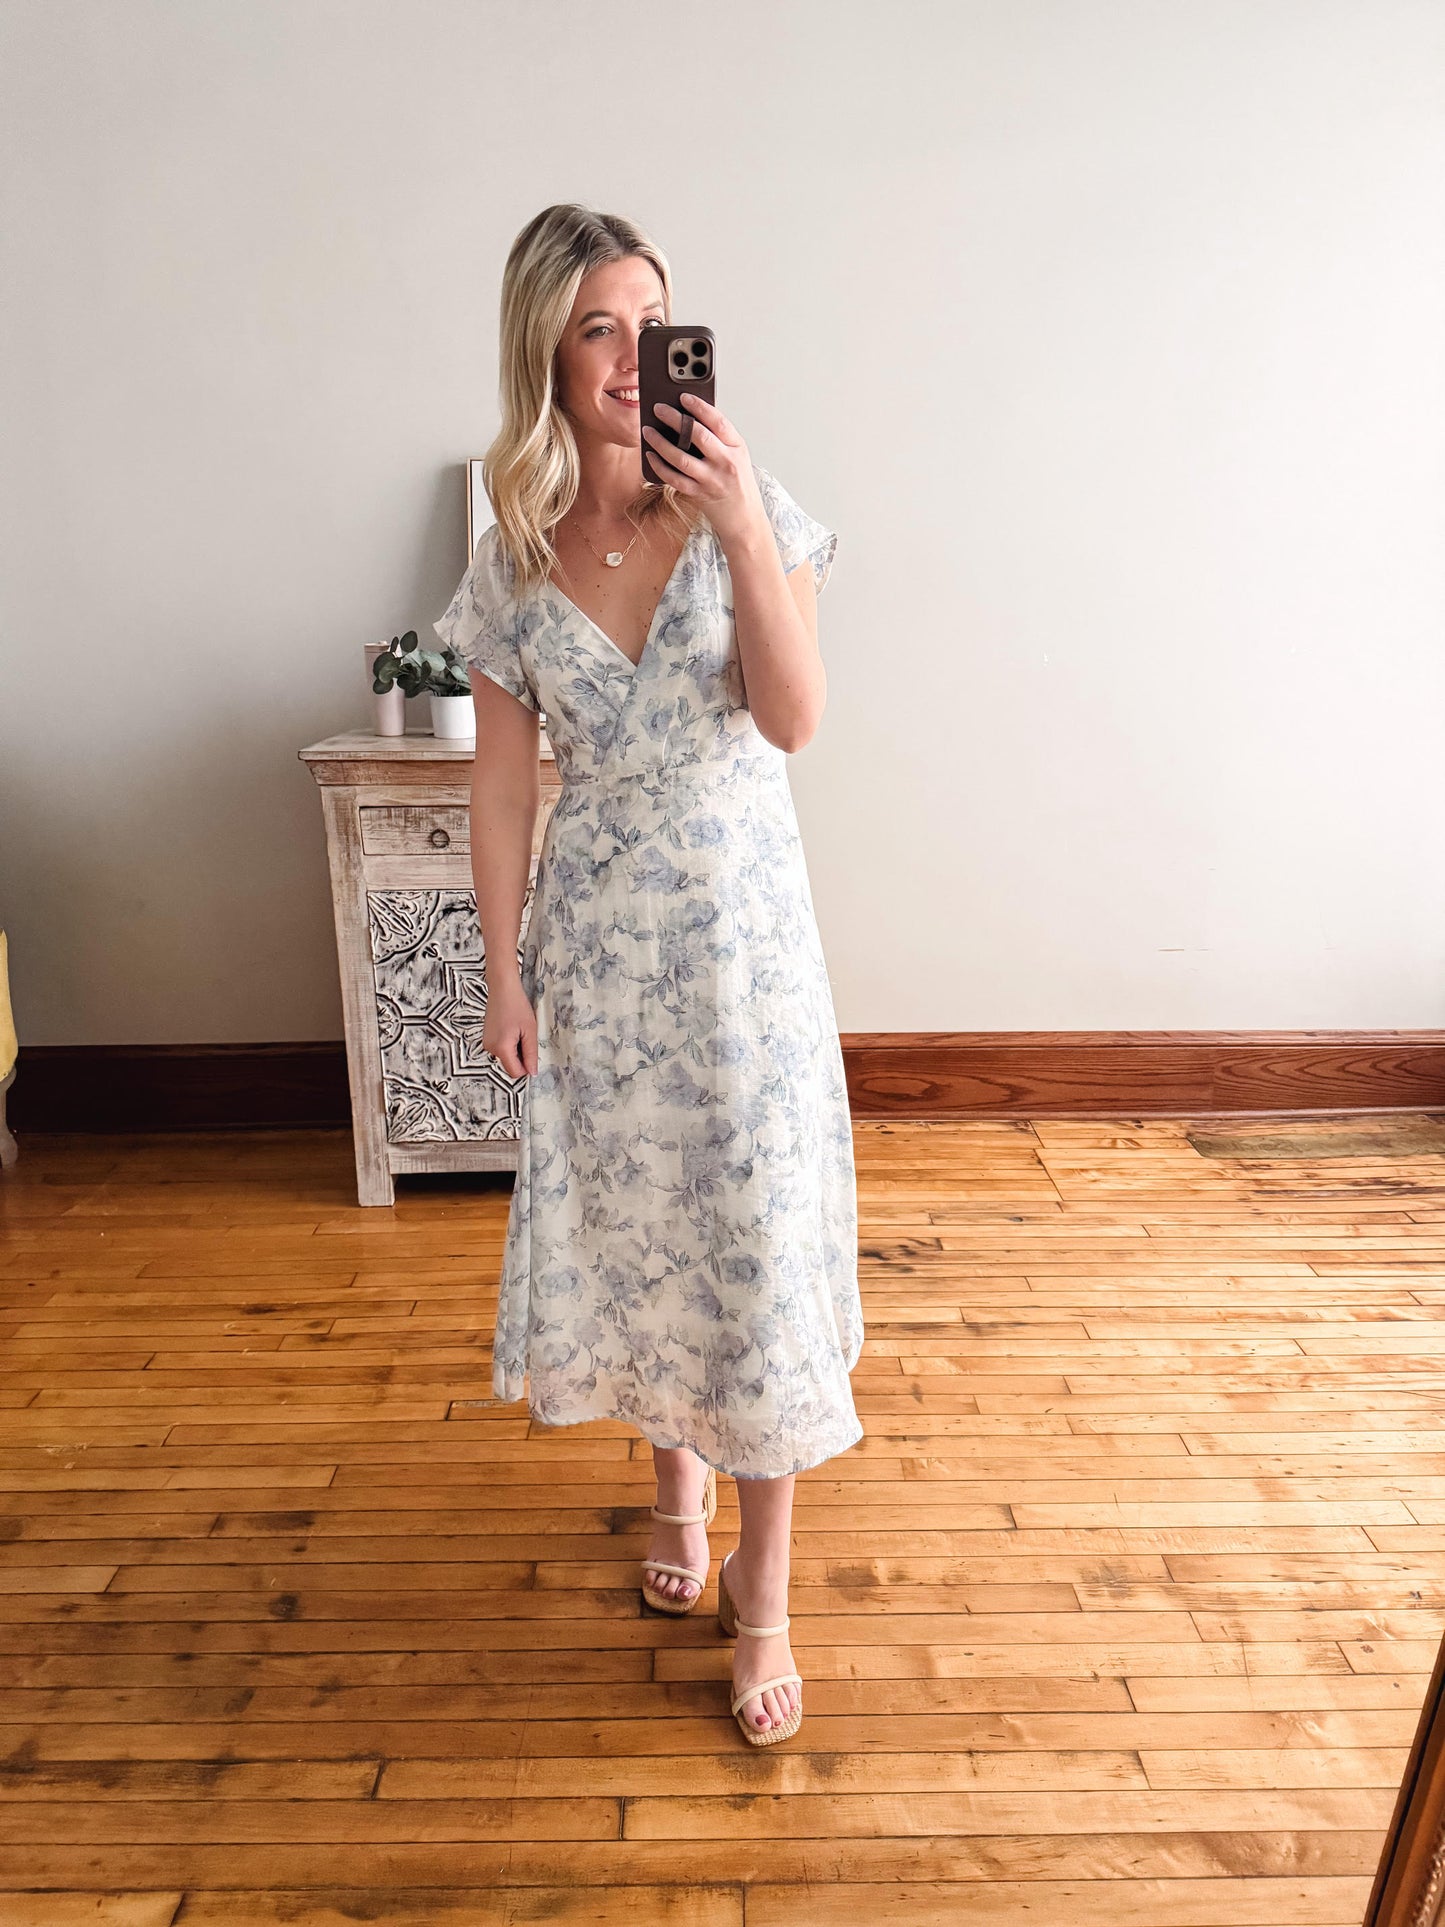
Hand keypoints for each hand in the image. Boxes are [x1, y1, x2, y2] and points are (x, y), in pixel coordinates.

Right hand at [481, 977, 536, 1078]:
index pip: (515, 1072)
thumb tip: (532, 1072)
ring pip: (507, 1057)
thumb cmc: (517, 1005)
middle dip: (521, 1056)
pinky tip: (512, 1029)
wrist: (502, 988)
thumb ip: (531, 1054)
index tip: (533, 1054)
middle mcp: (490, 1048)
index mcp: (501, 1048)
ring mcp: (487, 1043)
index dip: (527, 1068)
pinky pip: (501, 1049)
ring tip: (519, 1030)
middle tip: (526, 1037)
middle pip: (510, 1065)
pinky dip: (510, 1044)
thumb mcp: (530, 1031)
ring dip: (516, 1049)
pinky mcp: (487, 1038)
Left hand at [642, 394, 765, 548]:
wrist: (743, 518)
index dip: (699, 407)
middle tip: (658, 409)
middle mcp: (726, 463)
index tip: (683, 396)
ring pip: (681, 458)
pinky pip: (674, 479)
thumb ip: (719, 438)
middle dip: (675, 419)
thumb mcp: (737, 455)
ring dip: (660, 443)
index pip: (718, 421)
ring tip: (647, 431)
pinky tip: (650, 455)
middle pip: (698, 436)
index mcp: (737, 447)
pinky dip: (659, 466)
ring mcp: (711, 480)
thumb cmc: (738, 482)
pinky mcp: (699, 495)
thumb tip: (687, 417)